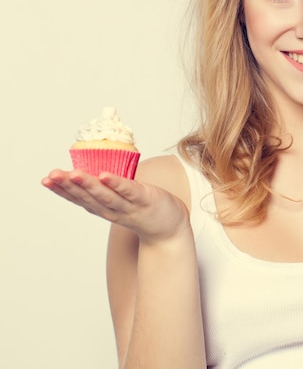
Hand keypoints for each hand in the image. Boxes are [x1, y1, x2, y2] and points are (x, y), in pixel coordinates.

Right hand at [42, 169, 190, 242]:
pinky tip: (105, 175)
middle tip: (52, 175)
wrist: (169, 227)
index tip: (45, 180)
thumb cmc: (143, 208)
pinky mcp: (145, 200)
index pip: (79, 199)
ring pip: (105, 195)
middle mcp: (112, 209)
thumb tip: (93, 161)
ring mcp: (128, 206)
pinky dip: (117, 184)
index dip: (61, 190)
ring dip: (88, 185)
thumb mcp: (119, 198)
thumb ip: (106, 185)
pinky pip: (129, 191)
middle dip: (68, 186)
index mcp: (103, 207)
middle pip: (87, 197)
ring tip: (73, 173)